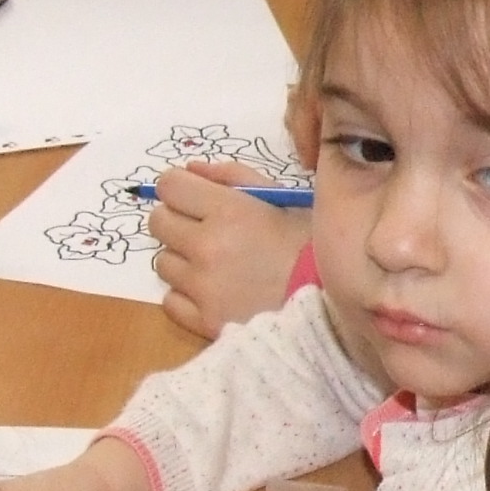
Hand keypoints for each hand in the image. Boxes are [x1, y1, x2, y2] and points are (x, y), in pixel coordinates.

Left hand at [148, 163, 304, 342]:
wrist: (332, 309)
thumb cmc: (310, 246)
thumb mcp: (282, 199)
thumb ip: (234, 177)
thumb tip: (191, 169)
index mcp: (229, 212)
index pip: (169, 186)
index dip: (180, 188)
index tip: (194, 198)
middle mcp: (208, 247)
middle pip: (157, 222)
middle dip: (177, 221)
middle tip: (205, 232)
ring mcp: (203, 287)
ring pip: (163, 263)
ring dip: (183, 261)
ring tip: (216, 267)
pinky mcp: (204, 321)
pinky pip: (170, 300)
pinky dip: (186, 296)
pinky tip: (214, 293)